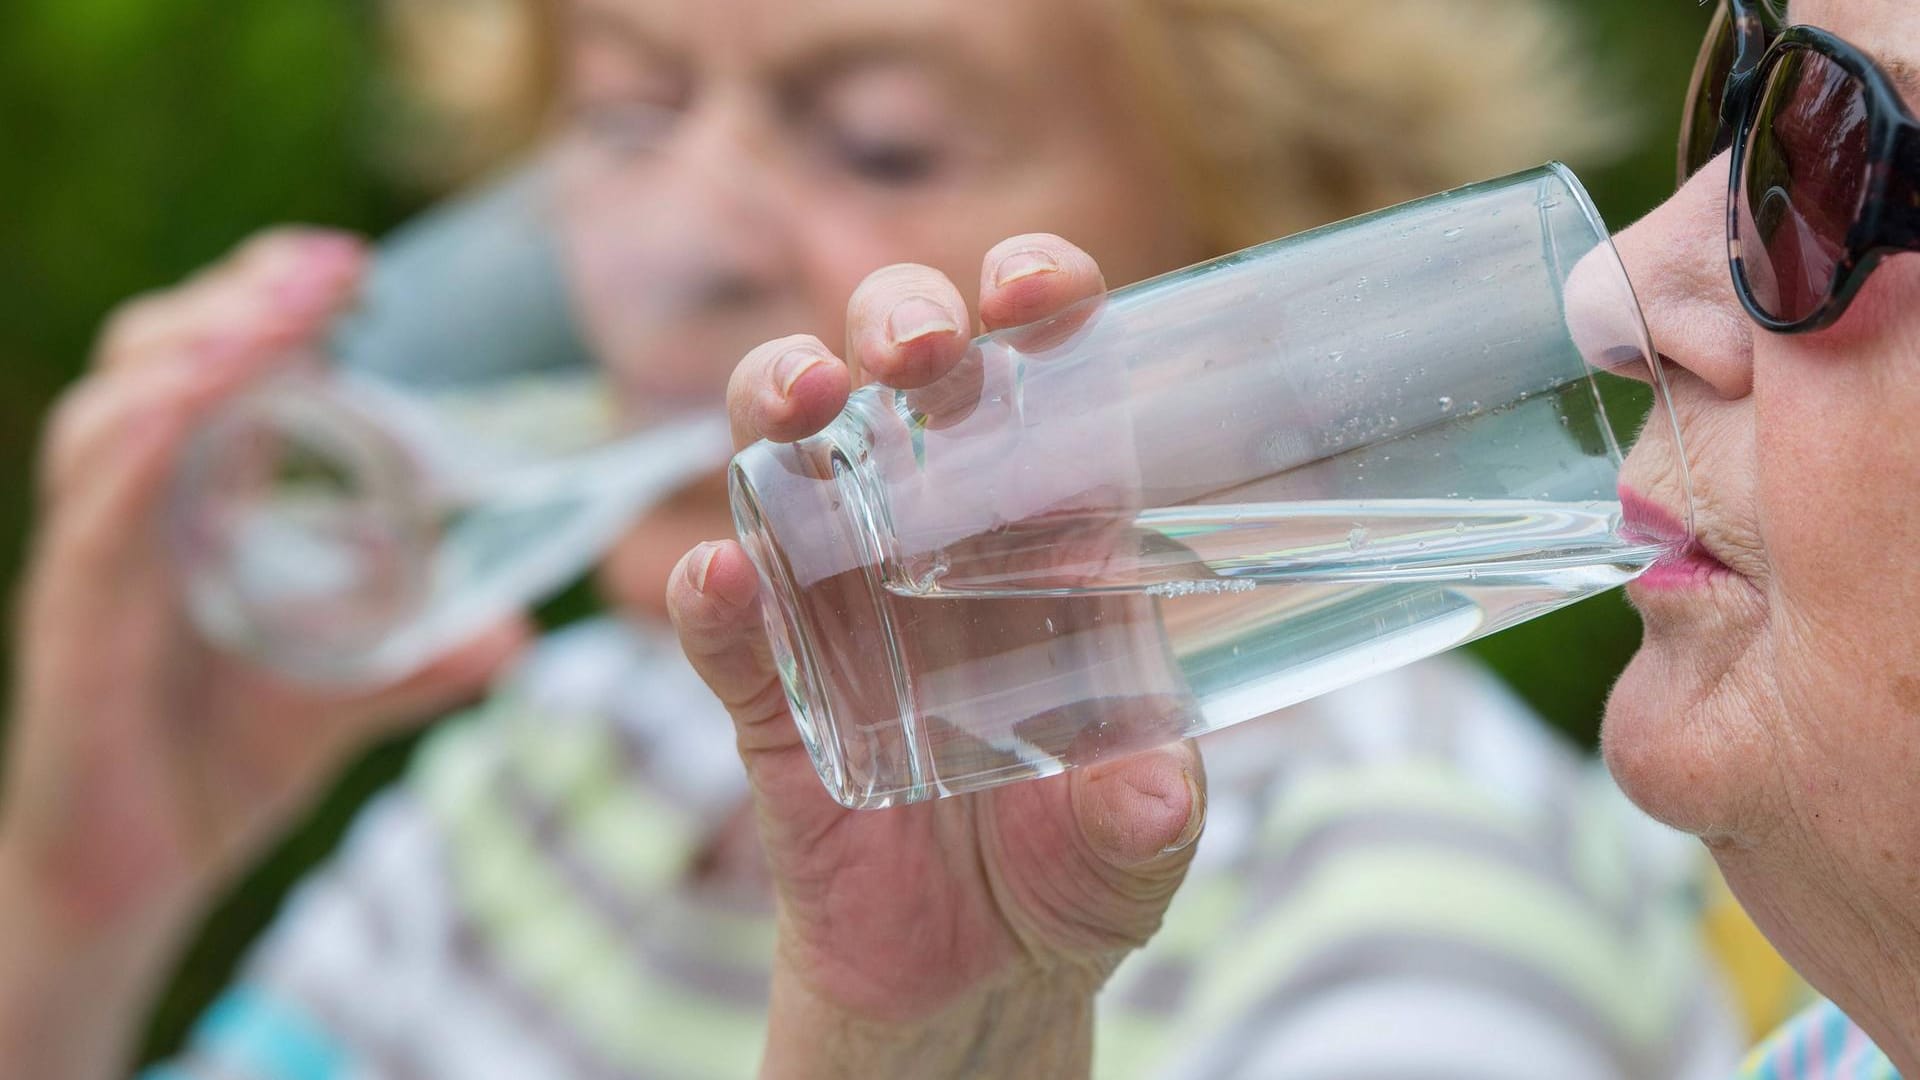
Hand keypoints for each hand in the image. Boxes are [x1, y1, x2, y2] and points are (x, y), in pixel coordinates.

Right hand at [1, 229, 527, 1078]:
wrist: (127, 882)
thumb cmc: (215, 768)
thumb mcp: (339, 700)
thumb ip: (417, 661)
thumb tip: (516, 635)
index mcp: (189, 512)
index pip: (210, 369)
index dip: (268, 305)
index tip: (357, 271)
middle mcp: (134, 517)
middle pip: (158, 362)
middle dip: (242, 300)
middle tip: (337, 269)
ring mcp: (97, 563)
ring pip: (117, 415)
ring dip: (202, 348)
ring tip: (285, 311)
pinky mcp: (77, 623)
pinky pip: (97, 512)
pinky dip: (147, 442)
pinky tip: (203, 398)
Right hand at [667, 234, 1204, 1078]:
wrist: (975, 981)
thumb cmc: (1073, 870)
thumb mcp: (1135, 847)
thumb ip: (1143, 816)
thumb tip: (1150, 790)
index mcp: (1046, 539)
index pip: (1038, 384)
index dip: (1036, 306)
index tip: (1035, 287)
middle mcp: (935, 544)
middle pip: (898, 381)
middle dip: (897, 324)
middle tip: (920, 348)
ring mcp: (841, 611)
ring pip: (786, 465)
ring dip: (780, 406)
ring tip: (801, 405)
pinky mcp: (773, 701)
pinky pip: (727, 638)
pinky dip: (712, 603)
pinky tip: (716, 579)